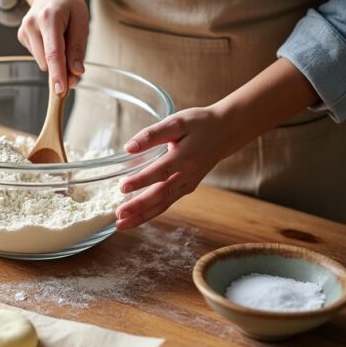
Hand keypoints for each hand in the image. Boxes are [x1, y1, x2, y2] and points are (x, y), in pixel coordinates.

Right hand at [16, 0, 88, 95]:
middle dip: (62, 67)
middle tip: (73, 52)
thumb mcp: (82, 22)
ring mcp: (24, 30)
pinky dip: (47, 52)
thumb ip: (78, 49)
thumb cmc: (69, 3)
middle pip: (47, 61)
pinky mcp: (21, 36)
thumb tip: (76, 73)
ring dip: (55, 58)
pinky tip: (50, 37)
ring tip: (61, 37)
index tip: (61, 91)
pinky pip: (38, 56)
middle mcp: (32, 24)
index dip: (58, 74)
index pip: (53, 53)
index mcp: (50, 18)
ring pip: (42, 62)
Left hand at [115, 106, 235, 228]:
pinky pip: (167, 203)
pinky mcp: (187, 188)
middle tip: (119, 214)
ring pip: (164, 204)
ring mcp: (188, 184)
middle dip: (139, 206)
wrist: (226, 132)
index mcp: (184, 157)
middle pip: (161, 194)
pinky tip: (135, 218)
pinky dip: (151, 212)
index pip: (160, 171)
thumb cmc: (199, 124)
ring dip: (142, 216)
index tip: (122, 187)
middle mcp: (187, 174)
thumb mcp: (177, 122)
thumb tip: (129, 147)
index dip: (141, 180)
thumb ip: (152, 134)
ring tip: (121, 224)